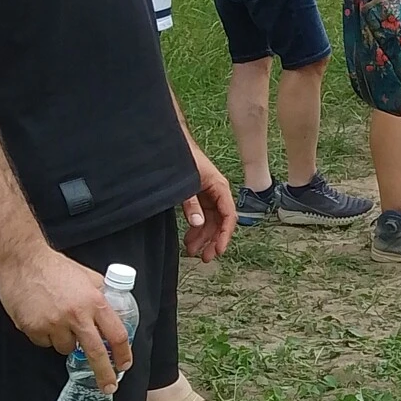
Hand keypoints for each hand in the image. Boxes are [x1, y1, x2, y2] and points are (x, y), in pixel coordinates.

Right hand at [0, 246, 132, 388]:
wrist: (22, 262)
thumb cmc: (56, 268)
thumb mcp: (89, 278)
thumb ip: (102, 296)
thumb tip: (115, 313)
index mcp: (94, 301)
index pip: (115, 334)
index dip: (123, 353)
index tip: (125, 365)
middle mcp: (76, 315)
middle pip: (95, 353)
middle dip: (104, 374)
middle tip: (108, 387)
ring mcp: (53, 324)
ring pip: (66, 349)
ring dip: (67, 342)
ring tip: (59, 321)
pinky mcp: (33, 328)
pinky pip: (44, 343)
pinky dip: (46, 336)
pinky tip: (42, 318)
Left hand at [182, 148, 236, 262]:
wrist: (171, 143)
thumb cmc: (182, 157)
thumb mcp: (186, 182)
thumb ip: (191, 203)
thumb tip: (198, 224)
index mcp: (219, 187)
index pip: (228, 216)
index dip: (224, 235)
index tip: (218, 249)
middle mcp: (217, 192)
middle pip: (220, 222)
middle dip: (212, 240)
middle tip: (204, 257)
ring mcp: (207, 194)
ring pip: (210, 221)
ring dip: (203, 237)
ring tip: (192, 251)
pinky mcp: (198, 195)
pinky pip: (201, 215)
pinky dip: (195, 228)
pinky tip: (189, 238)